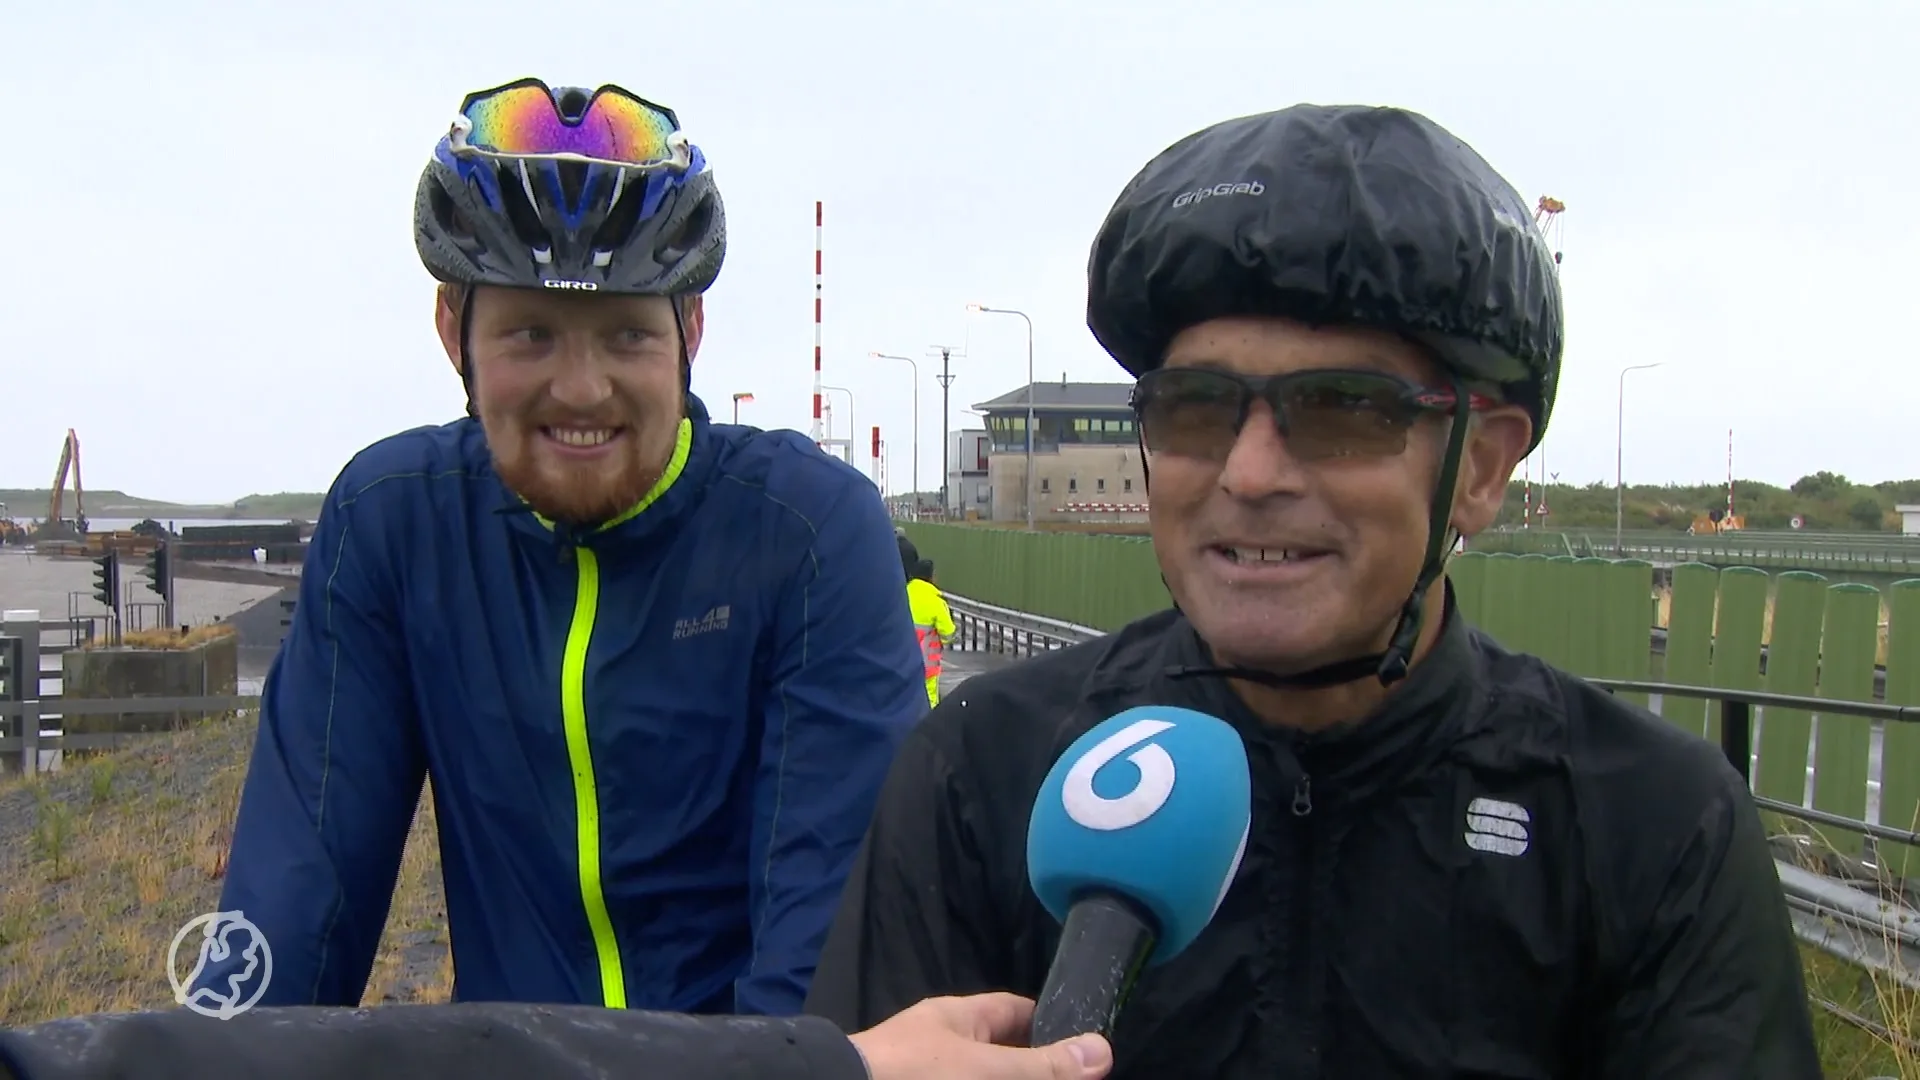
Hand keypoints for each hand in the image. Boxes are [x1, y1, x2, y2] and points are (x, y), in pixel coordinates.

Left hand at [847, 993, 1111, 1079]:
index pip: (1013, 1011)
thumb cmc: (914, 1075)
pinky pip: (952, 1078)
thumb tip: (1102, 1050)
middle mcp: (941, 1048)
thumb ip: (1042, 1067)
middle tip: (1067, 1078)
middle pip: (1000, 1055)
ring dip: (1006, 1076)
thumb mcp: (987, 1071)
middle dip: (1030, 1068)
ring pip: (978, 1072)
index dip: (1048, 1025)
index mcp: (957, 1019)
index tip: (1081, 1047)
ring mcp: (926, 1070)